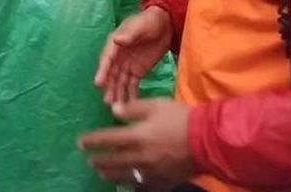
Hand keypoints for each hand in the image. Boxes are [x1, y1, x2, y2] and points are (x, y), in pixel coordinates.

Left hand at [79, 98, 194, 188]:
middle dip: (98, 161)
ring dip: (111, 174)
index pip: (107, 140)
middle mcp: (141, 156)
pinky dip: (134, 183)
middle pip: (113, 162)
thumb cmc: (181, 118)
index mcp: (137, 136)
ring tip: (102, 172)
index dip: (92, 142)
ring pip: (126, 176)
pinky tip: (129, 181)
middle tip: (89, 160)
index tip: (80, 143)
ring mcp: (153, 171)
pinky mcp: (165, 180)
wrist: (209, 140)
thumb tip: (113, 110)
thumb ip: (132, 108)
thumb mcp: (155, 105)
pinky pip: (145, 185)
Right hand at [94, 7, 172, 104]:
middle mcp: (118, 56)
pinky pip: (132, 84)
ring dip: (118, 93)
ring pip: (120, 81)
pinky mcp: (138, 70)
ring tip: (117, 107)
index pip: (107, 59)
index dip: (102, 71)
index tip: (98, 83)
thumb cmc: (150, 21)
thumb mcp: (141, 26)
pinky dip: (131, 93)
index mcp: (116, 43)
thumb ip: (130, 34)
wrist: (165, 24)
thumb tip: (117, 40)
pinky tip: (131, 104)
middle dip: (109, 87)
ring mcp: (127, 64)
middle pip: (112, 73)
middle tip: (108, 102)